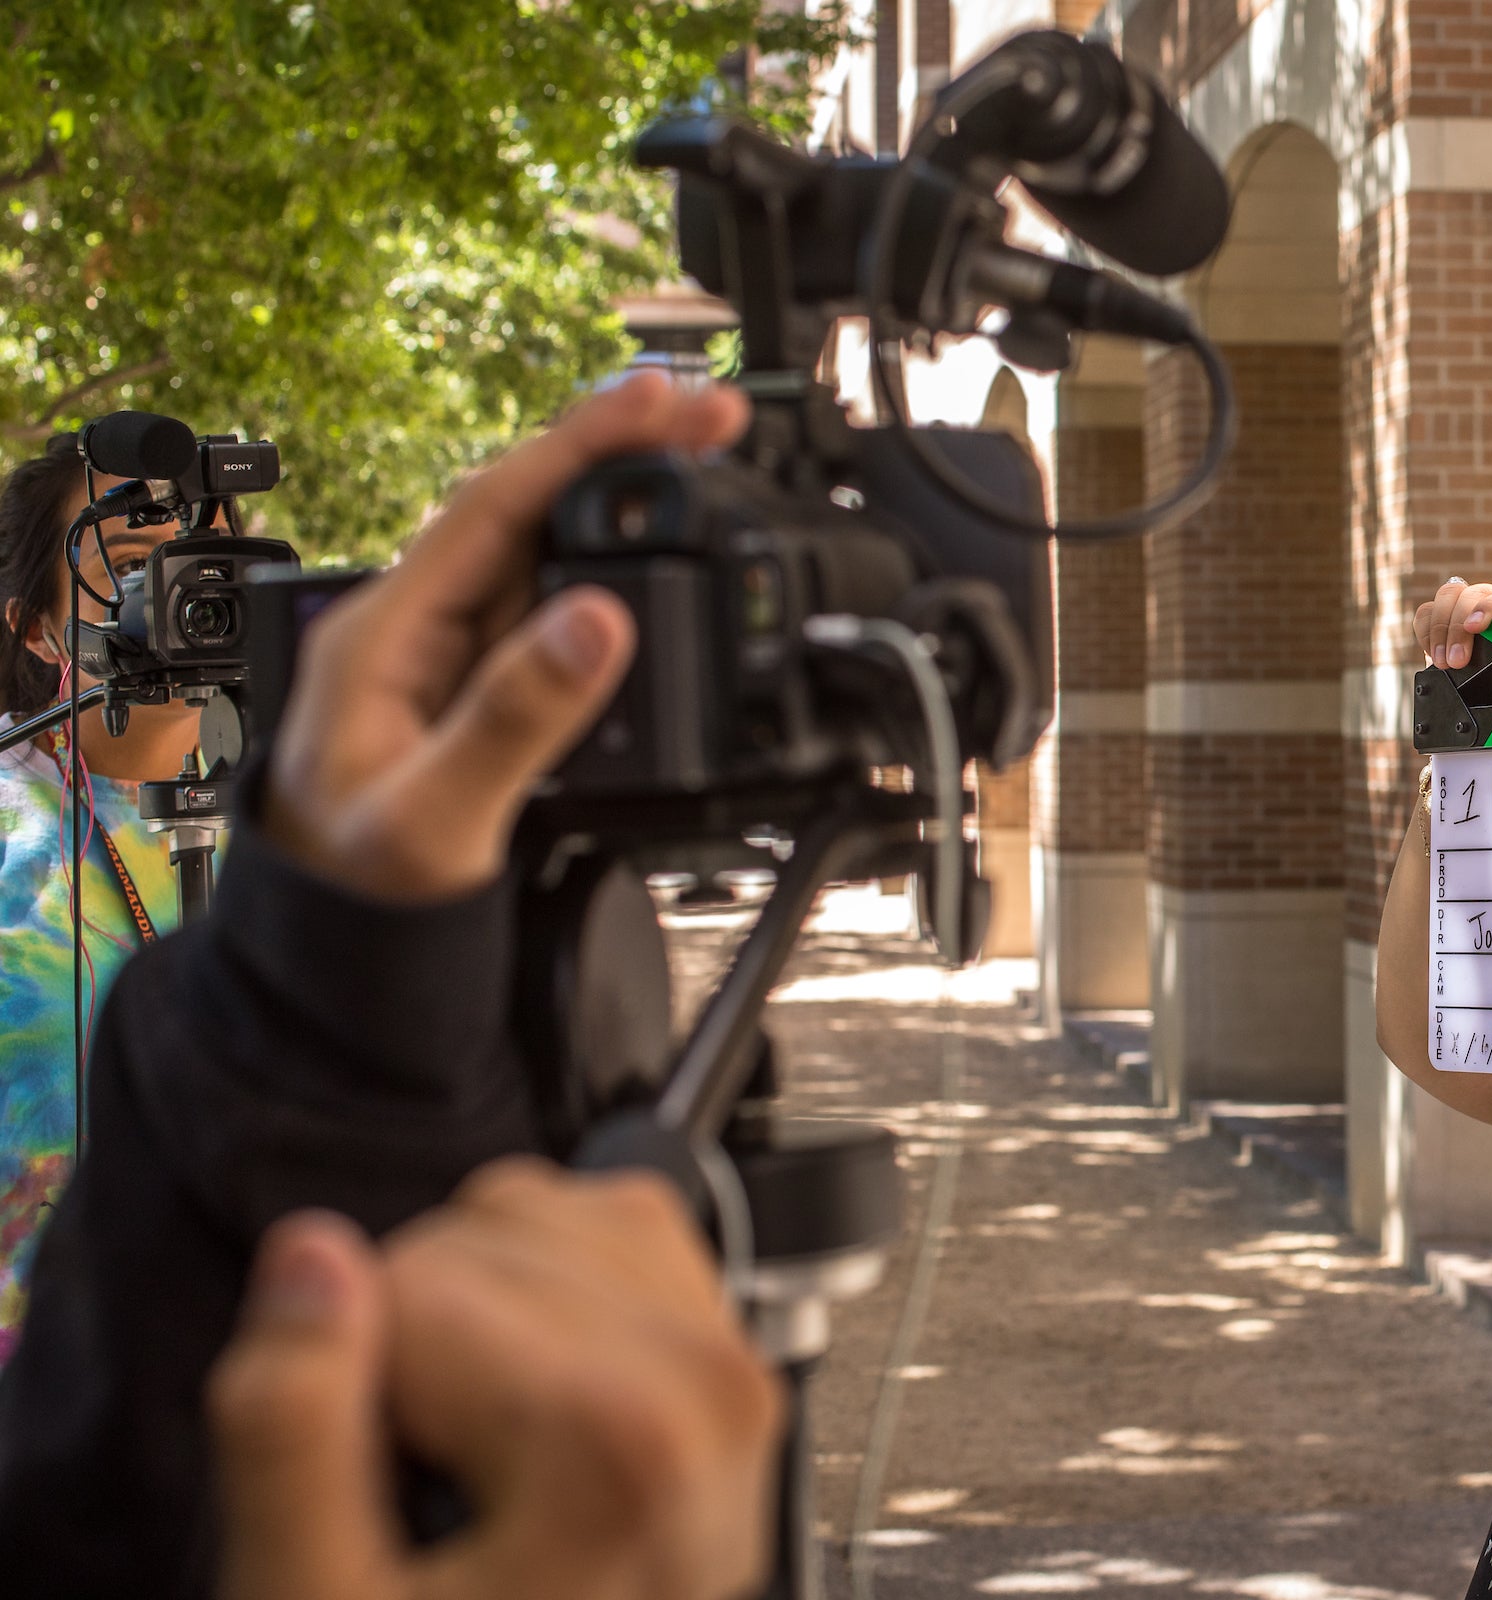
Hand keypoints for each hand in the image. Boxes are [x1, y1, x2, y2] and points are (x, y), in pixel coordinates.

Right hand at [209, 1159, 782, 1599]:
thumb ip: (290, 1435)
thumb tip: (308, 1262)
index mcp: (619, 1441)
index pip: (407, 1283)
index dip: (346, 1376)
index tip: (375, 1480)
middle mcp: (708, 1385)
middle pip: (479, 1236)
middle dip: (416, 1338)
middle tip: (423, 1476)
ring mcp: (734, 1365)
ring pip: (540, 1212)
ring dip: (477, 1304)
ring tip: (477, 1449)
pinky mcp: (733, 1349)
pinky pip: (610, 1229)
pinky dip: (543, 1290)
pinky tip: (526, 1404)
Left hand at [264, 373, 751, 900]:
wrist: (336, 953)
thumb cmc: (359, 886)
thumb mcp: (434, 818)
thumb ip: (514, 720)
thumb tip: (599, 619)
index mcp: (387, 631)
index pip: (495, 505)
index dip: (585, 443)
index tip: (666, 404)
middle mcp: (421, 624)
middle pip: (531, 507)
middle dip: (624, 450)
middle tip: (720, 418)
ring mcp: (457, 654)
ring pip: (551, 551)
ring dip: (628, 501)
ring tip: (710, 466)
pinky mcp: (491, 687)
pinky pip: (561, 608)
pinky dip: (623, 570)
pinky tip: (665, 559)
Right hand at [1412, 577, 1491, 703]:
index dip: (1486, 607)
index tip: (1475, 628)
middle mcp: (1490, 607)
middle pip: (1466, 594)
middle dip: (1456, 627)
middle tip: (1456, 661)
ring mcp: (1464, 614)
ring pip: (1445, 598)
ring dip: (1439, 629)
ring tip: (1443, 662)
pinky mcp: (1443, 628)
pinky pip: (1426, 615)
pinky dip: (1425, 632)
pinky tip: (1434, 656)